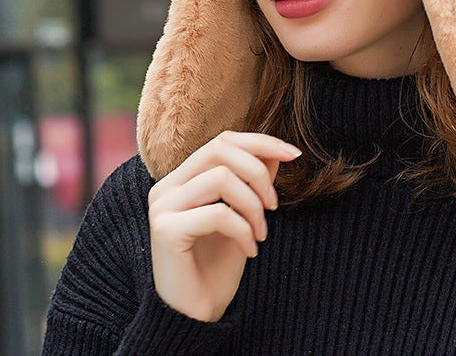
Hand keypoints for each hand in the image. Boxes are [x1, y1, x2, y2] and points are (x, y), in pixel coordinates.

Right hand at [148, 130, 301, 321]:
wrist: (197, 314)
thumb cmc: (218, 264)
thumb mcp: (243, 215)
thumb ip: (253, 181)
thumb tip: (277, 151)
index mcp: (182, 178)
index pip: (222, 141)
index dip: (260, 142)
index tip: (294, 153)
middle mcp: (167, 186)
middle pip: (219, 150)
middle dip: (258, 173)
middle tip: (274, 206)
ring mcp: (162, 206)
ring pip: (220, 177)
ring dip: (252, 204)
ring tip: (261, 232)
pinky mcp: (166, 230)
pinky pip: (217, 213)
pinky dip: (243, 229)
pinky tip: (250, 249)